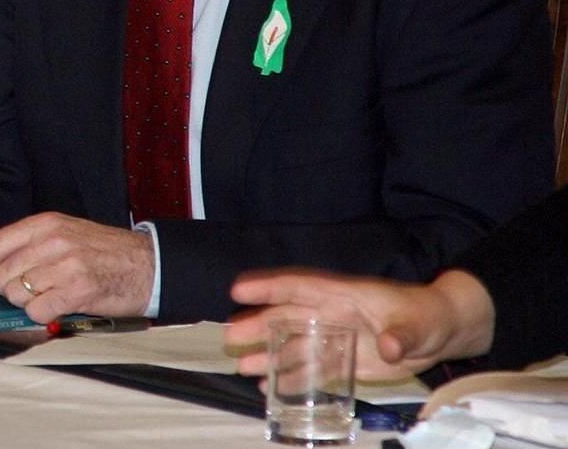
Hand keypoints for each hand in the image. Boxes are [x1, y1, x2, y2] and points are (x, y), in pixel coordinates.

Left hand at [0, 211, 153, 323]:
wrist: (149, 265)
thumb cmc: (103, 254)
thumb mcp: (64, 235)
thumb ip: (28, 248)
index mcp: (43, 224)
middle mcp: (51, 240)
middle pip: (0, 276)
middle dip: (9, 291)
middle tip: (35, 290)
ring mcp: (65, 264)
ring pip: (17, 295)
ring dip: (30, 303)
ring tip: (55, 294)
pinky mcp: (78, 289)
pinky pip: (38, 311)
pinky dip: (45, 315)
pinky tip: (64, 306)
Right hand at [225, 269, 497, 380]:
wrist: (442, 332)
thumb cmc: (427, 316)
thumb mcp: (417, 324)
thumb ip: (400, 336)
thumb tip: (387, 347)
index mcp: (342, 295)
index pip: (298, 286)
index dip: (267, 287)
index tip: (238, 291)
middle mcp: (329, 314)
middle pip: (285, 316)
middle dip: (256, 325)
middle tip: (229, 337)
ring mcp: (333, 336)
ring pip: (291, 343)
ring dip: (266, 354)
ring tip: (242, 365)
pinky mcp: (341, 359)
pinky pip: (308, 366)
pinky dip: (288, 375)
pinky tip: (268, 385)